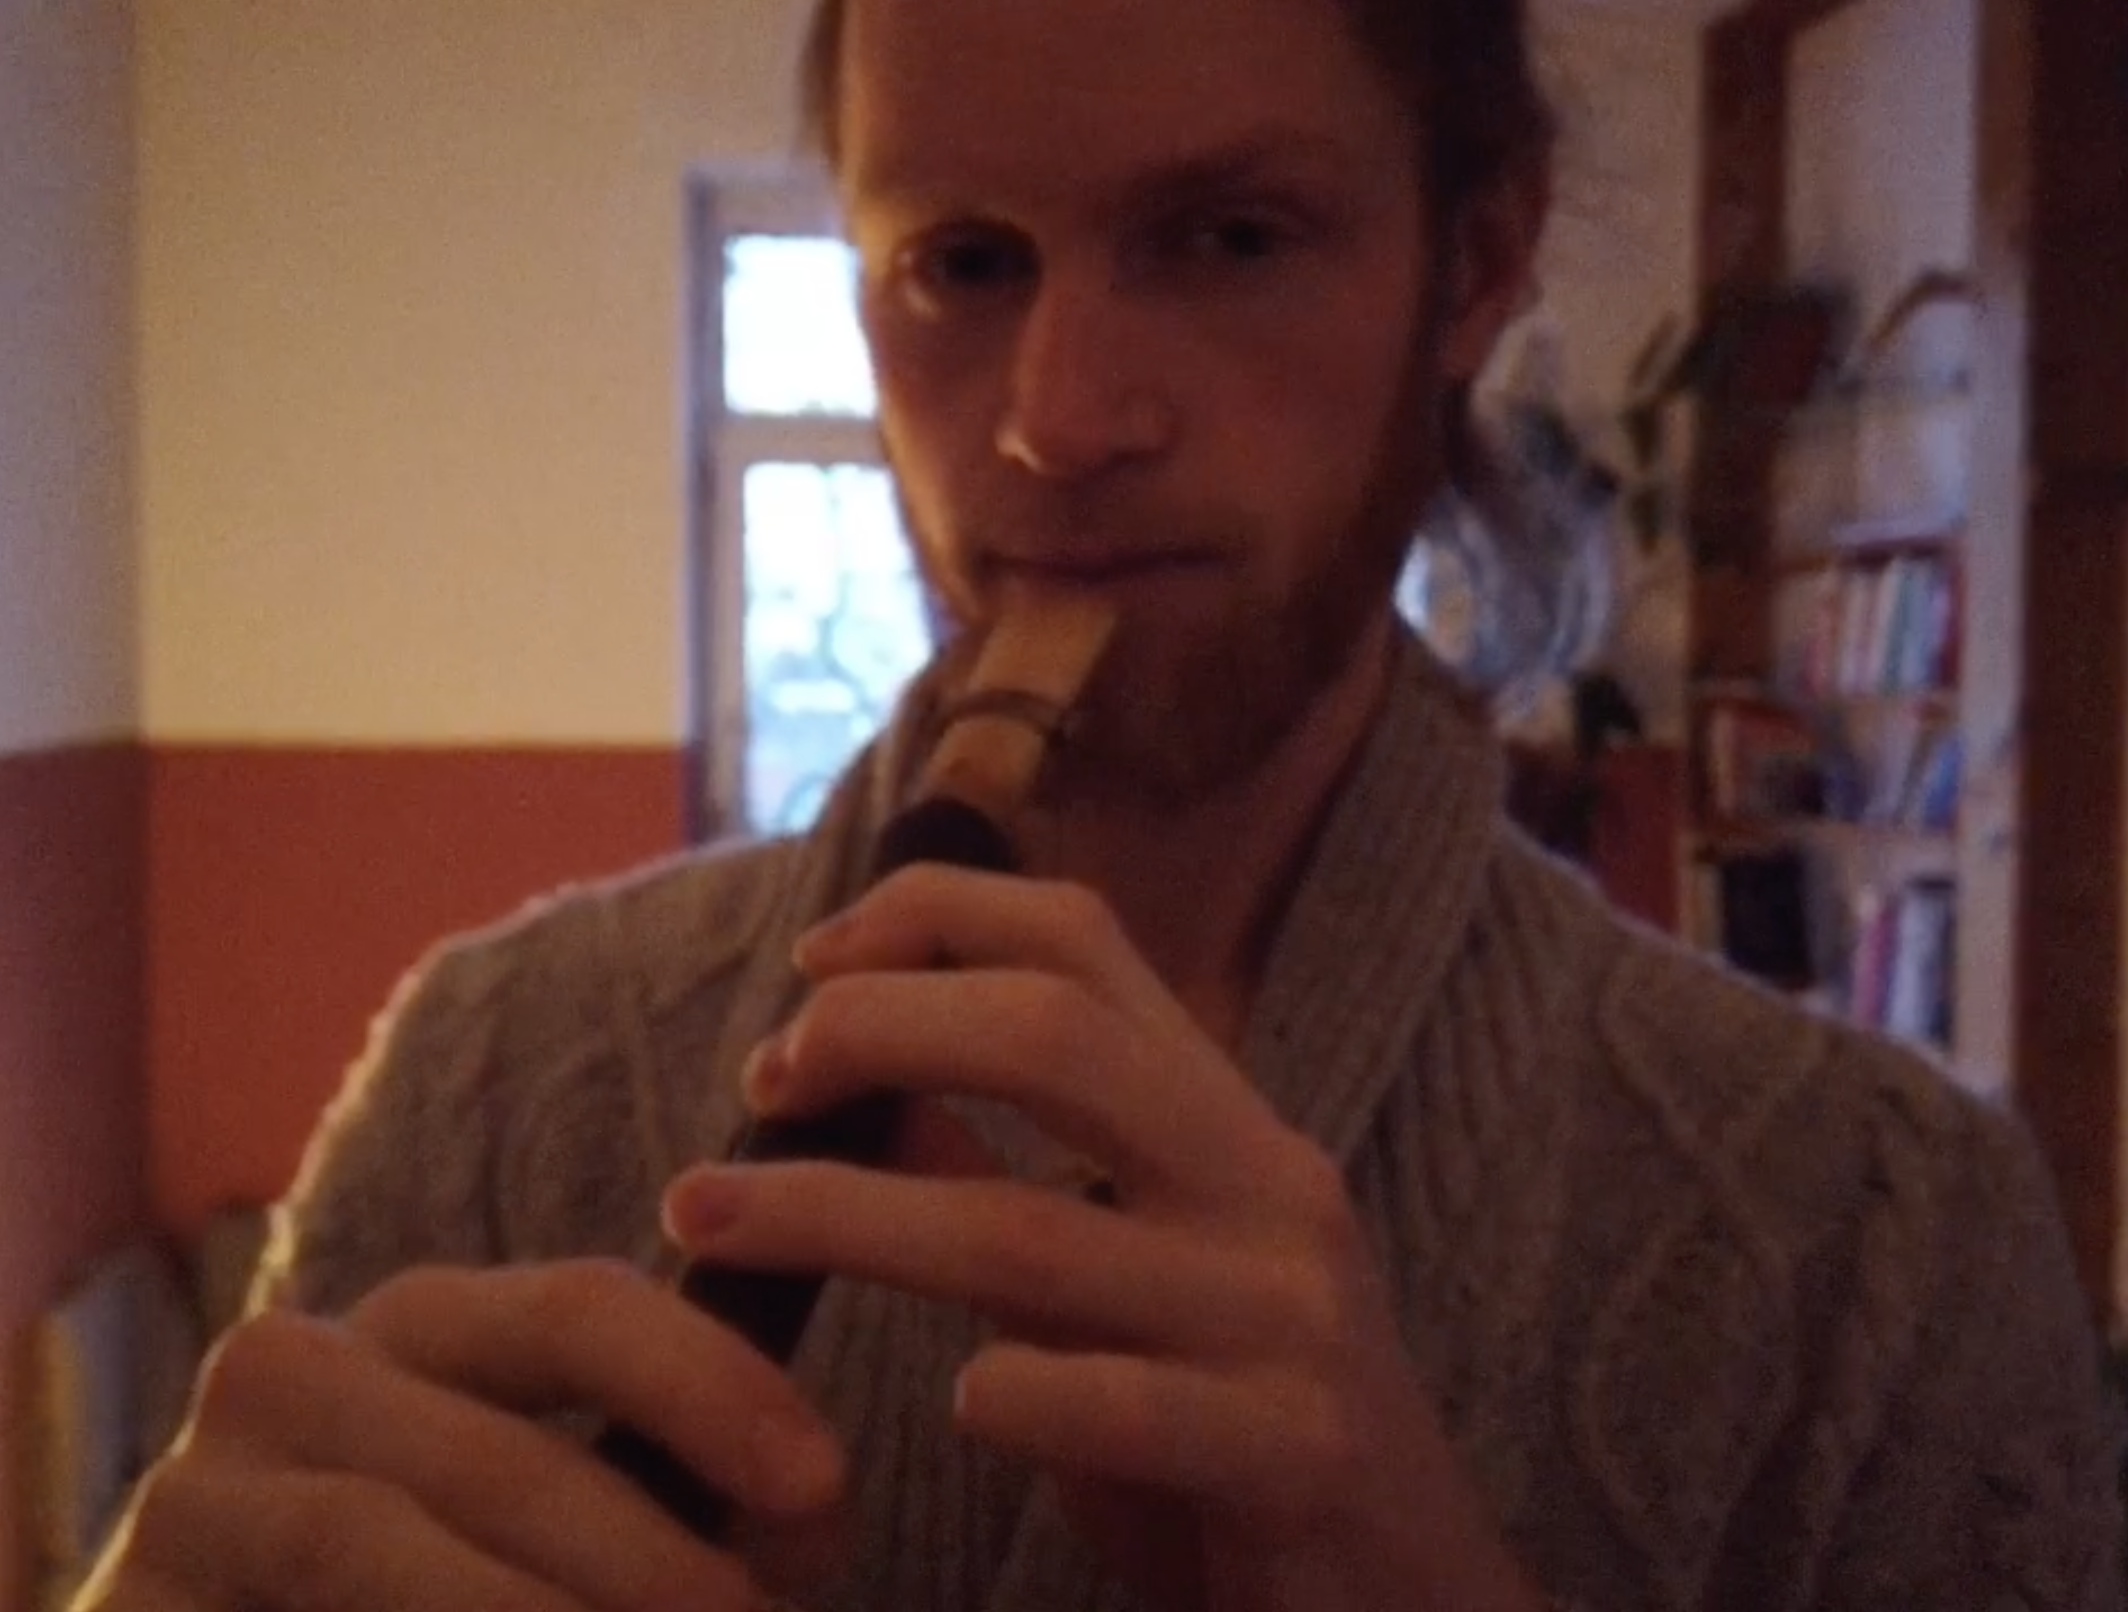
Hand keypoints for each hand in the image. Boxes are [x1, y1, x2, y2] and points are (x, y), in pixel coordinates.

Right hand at [73, 1261, 846, 1611]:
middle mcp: (303, 1366)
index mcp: (427, 1327)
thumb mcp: (564, 1528)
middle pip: (508, 1455)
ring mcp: (200, 1483)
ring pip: (391, 1545)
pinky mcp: (137, 1597)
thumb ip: (676, 1500)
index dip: (713, 1390)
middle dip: (655, 1565)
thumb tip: (810, 1521)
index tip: (825, 1491)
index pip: (584, 1312)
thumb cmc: (445, 1590)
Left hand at [663, 864, 1546, 1611]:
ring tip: (709, 1224)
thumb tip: (864, 1087)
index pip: (1082, 942)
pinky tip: (958, 1407)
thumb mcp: (1123, 1283)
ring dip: (843, 1218)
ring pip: (1033, 1231)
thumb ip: (1011, 1183)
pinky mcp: (1300, 1448)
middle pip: (1054, 1035)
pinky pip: (1126, 1403)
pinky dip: (1020, 1393)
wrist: (1417, 1596)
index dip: (934, 918)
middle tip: (756, 1086)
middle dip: (878, 1032)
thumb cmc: (1234, 1430)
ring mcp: (1289, 1315)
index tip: (810, 972)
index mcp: (1223, 1123)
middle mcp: (1265, 1186)